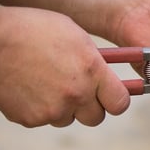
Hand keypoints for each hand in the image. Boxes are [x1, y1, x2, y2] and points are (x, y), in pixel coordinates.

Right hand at [0, 7, 129, 126]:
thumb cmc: (32, 30)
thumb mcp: (75, 36)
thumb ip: (95, 61)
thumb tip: (107, 75)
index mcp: (92, 71)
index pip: (120, 102)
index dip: (116, 100)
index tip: (111, 96)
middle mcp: (77, 94)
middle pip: (96, 117)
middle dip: (90, 107)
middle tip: (80, 92)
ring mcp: (53, 109)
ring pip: (68, 118)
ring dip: (63, 107)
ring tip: (47, 83)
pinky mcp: (31, 119)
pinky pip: (43, 119)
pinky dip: (39, 108)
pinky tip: (29, 87)